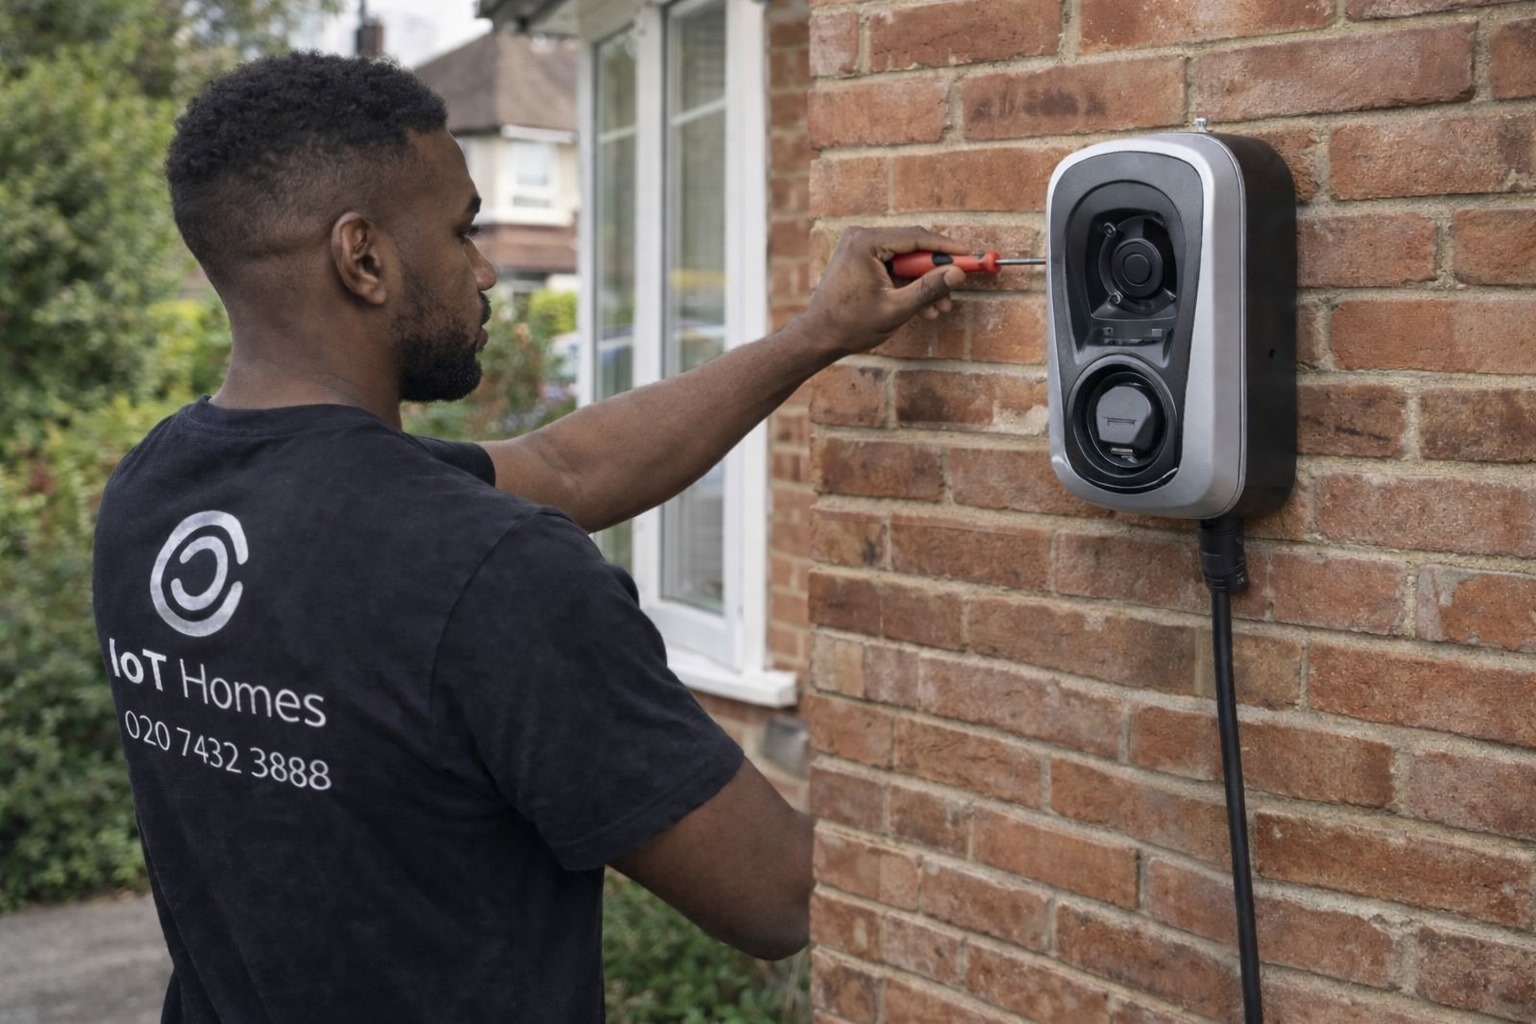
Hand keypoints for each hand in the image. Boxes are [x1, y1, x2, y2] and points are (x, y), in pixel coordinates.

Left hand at [797, 226, 969, 355]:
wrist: (818, 337)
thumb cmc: (850, 325)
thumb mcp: (895, 309)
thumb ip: (928, 289)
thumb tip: (958, 274)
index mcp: (866, 242)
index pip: (917, 238)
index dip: (947, 249)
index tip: (970, 256)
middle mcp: (862, 238)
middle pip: (913, 248)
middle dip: (935, 272)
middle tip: (958, 286)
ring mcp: (861, 248)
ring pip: (906, 261)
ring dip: (924, 284)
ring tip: (941, 309)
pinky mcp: (862, 261)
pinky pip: (895, 268)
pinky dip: (909, 286)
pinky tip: (925, 308)